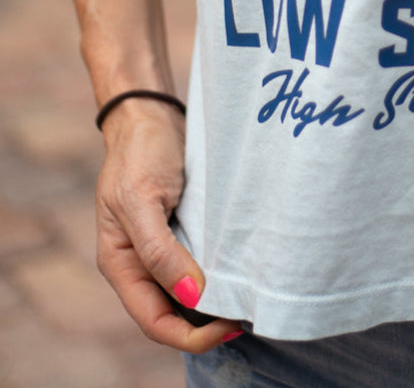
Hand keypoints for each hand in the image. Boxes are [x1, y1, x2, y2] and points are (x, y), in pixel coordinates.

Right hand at [96, 101, 241, 350]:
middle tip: (250, 315)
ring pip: (191, 293)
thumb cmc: (140, 152)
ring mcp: (164, 248)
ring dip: (218, 301)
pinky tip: (246, 268)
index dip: (191, 336)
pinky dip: (222, 272)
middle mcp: (142, 264)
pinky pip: (203, 263)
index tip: (229, 326)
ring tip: (252, 298)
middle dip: (209, 325)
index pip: (155, 321)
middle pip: (175, 315)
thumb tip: (191, 296)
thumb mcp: (142, 198)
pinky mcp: (184, 229)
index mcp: (121, 264)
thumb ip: (160, 250)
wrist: (151, 115)